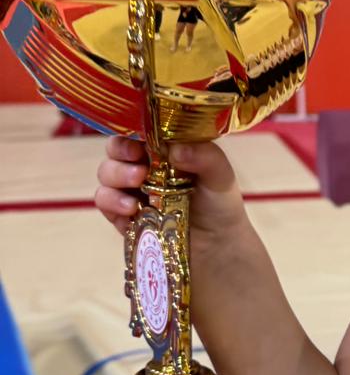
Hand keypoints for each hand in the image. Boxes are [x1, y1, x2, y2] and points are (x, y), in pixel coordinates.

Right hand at [95, 138, 247, 246]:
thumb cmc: (219, 204)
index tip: (142, 139)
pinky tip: (131, 209)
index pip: (139, 128)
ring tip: (137, 183)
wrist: (217, 246)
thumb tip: (176, 149)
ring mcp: (130, 189)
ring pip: (106, 172)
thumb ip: (205, 156)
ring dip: (116, 175)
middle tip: (139, 163)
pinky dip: (111, 201)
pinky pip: (103, 202)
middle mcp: (143, 165)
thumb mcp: (220, 175)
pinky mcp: (121, 214)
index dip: (134, 129)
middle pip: (116, 148)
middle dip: (120, 151)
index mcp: (164, 149)